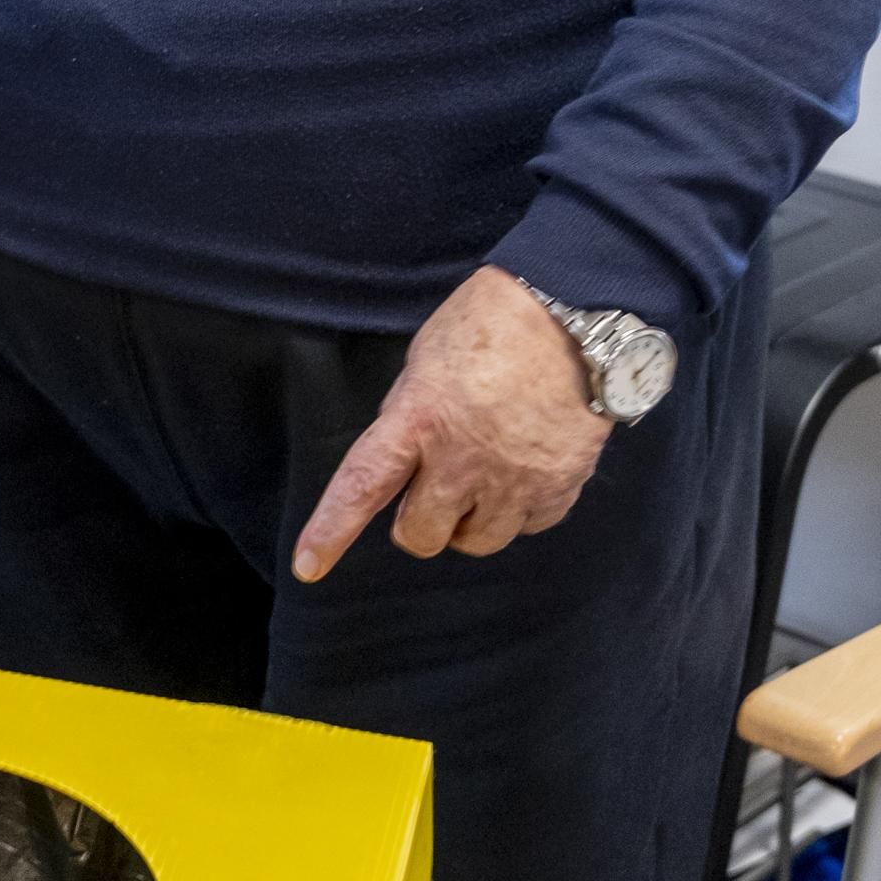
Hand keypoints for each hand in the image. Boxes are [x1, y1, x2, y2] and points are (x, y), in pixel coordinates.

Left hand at [292, 267, 608, 581]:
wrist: (573, 315)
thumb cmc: (491, 323)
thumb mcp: (425, 360)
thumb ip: (408, 414)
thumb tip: (403, 456)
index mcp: (418, 418)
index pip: (362, 486)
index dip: (331, 531)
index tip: (308, 566)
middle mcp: (463, 460)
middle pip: (420, 536)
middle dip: (419, 520)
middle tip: (434, 486)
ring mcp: (514, 480)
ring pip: (475, 542)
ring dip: (470, 520)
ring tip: (483, 476)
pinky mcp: (559, 487)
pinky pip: (527, 527)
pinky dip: (520, 510)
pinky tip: (523, 470)